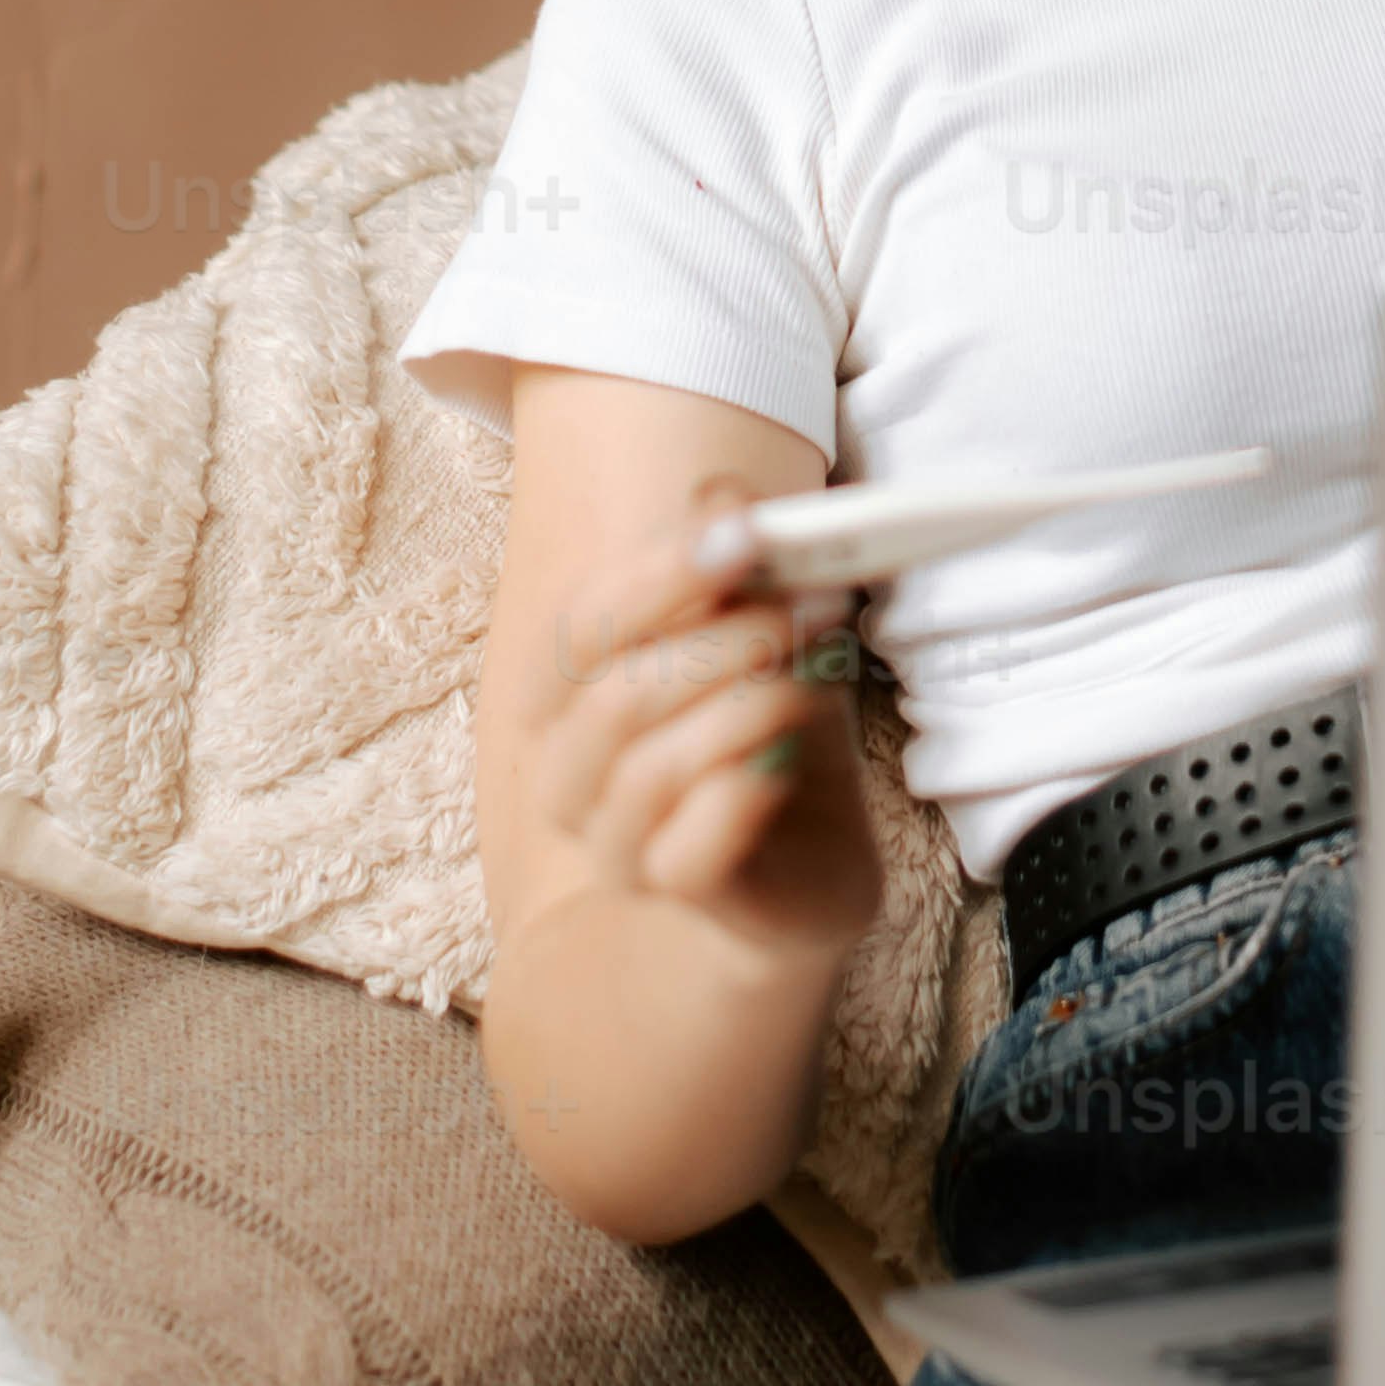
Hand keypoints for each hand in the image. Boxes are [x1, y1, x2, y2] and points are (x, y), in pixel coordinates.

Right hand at [523, 490, 882, 963]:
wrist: (809, 850)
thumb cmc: (768, 727)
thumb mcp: (760, 632)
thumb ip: (735, 569)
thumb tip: (723, 493)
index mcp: (563, 691)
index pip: (584, 624)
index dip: (661, 574)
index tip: (748, 533)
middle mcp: (565, 770)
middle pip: (616, 695)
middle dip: (726, 639)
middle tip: (816, 601)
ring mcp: (610, 842)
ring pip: (654, 769)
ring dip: (752, 707)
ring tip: (821, 675)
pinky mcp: (672, 893)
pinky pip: (692, 851)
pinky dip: (744, 796)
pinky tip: (786, 766)